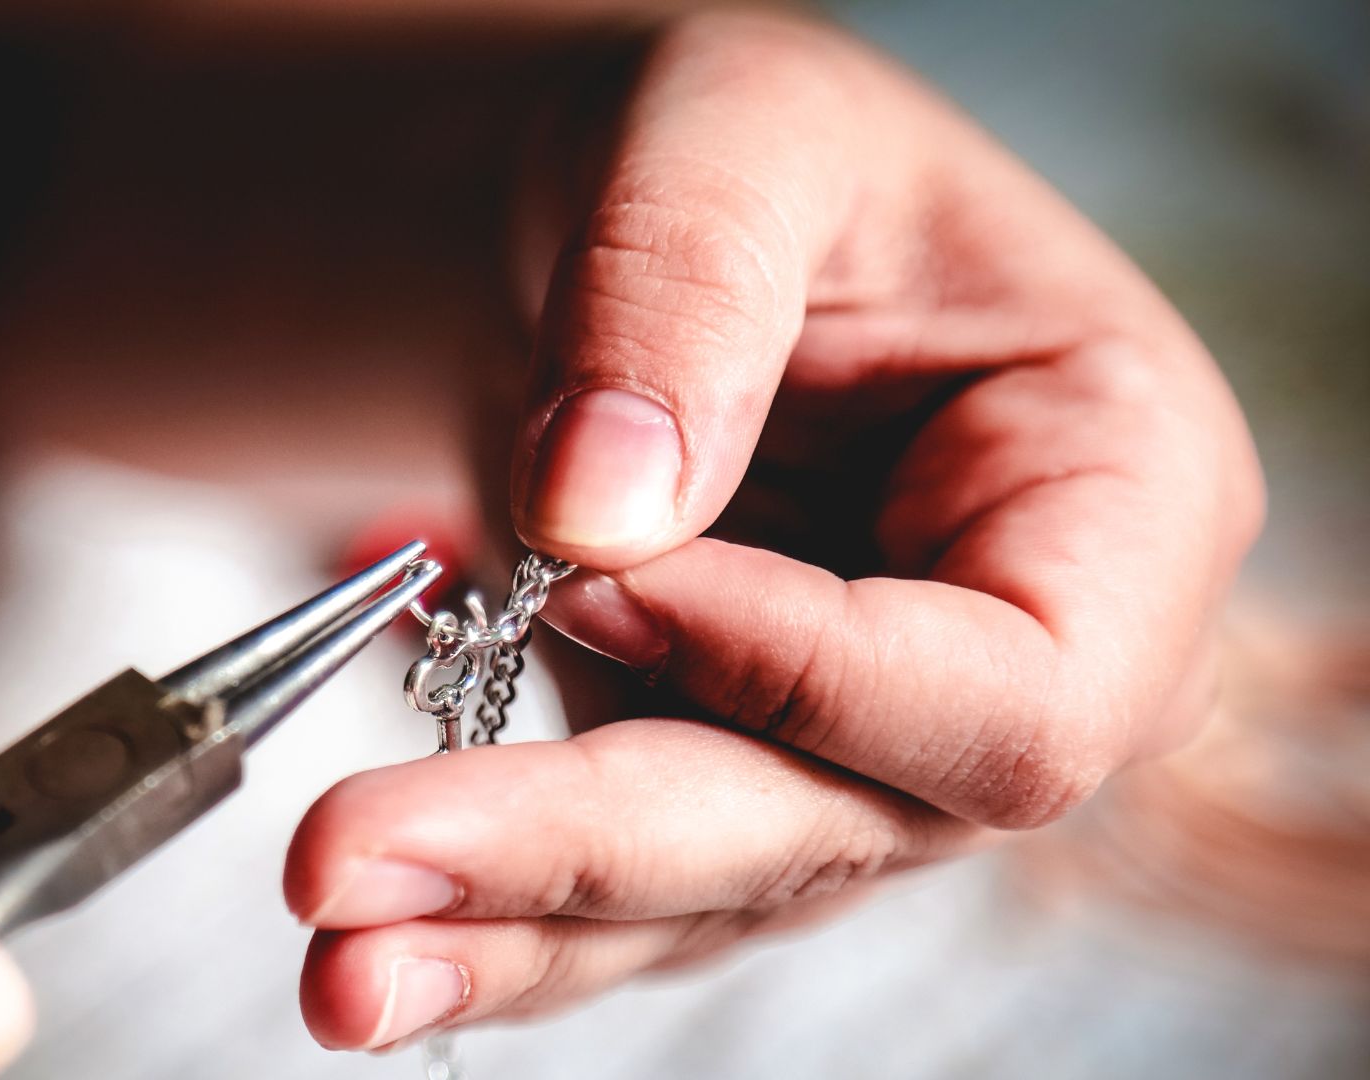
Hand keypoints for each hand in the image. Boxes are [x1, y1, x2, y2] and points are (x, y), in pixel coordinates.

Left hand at [285, 10, 1262, 1049]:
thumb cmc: (743, 154)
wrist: (640, 223)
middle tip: (359, 865)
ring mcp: (873, 747)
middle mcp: (1018, 665)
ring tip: (337, 960)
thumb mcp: (732, 134)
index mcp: (1117, 499)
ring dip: (512, 928)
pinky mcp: (732, 782)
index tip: (588, 580)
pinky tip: (373, 958)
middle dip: (588, 849)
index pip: (1006, 692)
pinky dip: (495, 922)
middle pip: (832, 827)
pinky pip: (626, 892)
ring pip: (706, 890)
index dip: (798, 672)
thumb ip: (682, 290)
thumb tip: (602, 511)